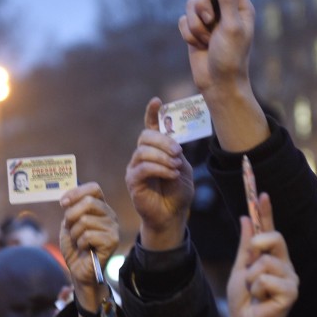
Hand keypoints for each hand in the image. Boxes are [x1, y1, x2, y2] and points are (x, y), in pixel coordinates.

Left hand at [59, 182, 118, 290]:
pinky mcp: (112, 241)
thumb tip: (67, 199)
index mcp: (100, 207)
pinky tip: (85, 249)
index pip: (94, 188)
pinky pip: (88, 235)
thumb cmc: (74, 247)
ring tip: (79, 242)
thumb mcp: (69, 224)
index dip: (76, 192)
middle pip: (88, 202)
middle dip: (71, 215)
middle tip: (69, 228)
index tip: (63, 203)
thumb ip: (71, 209)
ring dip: (75, 233)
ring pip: (85, 220)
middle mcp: (109, 215)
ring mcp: (113, 228)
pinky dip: (80, 243)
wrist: (79, 271)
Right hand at [125, 98, 193, 250]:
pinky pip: (142, 168)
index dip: (152, 113)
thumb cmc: (178, 192)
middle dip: (163, 141)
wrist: (172, 215)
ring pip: (143, 151)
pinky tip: (171, 174)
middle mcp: (143, 156)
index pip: (151, 127)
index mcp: (156, 150)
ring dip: (162, 157)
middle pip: (146, 136)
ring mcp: (135, 168)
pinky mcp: (133, 181)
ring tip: (175, 167)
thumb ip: (176, 153)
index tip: (157, 101)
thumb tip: (170, 143)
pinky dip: (159, 169)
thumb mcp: (183, 168)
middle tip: (178, 153)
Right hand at [178, 0, 267, 151]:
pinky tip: (199, 46)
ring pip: (190, 6)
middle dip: (202, 7)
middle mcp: (223, 10)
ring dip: (195, 25)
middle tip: (210, 22)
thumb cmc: (231, 57)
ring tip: (206, 41)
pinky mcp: (194, 31)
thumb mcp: (232, 27)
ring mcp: (208, 20)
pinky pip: (182, 21)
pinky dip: (188, 34)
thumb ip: (227, 0)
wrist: (218, 83)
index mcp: (238, 5)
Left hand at [227, 193, 297, 316]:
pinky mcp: (291, 292)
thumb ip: (245, 246)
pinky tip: (261, 301)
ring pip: (264, 262)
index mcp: (272, 257)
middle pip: (273, 238)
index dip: (266, 211)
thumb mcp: (239, 268)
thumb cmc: (243, 301)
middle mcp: (285, 264)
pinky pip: (267, 279)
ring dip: (251, 278)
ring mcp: (290, 278)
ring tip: (254, 292)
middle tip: (250, 260)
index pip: (270, 228)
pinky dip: (257, 290)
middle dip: (257, 245)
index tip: (261, 192)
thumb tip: (246, 218)